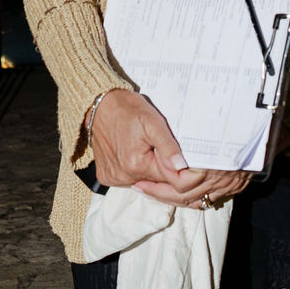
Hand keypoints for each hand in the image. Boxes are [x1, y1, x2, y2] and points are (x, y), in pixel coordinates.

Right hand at [87, 89, 250, 207]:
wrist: (98, 105)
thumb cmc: (128, 109)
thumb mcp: (153, 121)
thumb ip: (168, 146)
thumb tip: (182, 167)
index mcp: (137, 164)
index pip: (170, 180)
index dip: (183, 171)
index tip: (190, 161)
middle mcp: (123, 177)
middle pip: (157, 184)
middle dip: (168, 173)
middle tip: (173, 155)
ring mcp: (113, 179)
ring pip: (144, 183)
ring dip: (152, 173)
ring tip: (154, 152)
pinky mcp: (106, 177)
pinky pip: (129, 180)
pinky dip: (137, 172)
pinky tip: (138, 155)